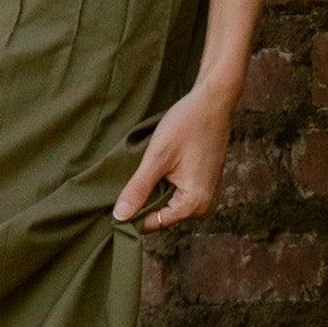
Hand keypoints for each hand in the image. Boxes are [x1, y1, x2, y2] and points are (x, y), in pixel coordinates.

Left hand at [113, 82, 235, 230]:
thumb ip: (138, 189)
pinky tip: (162, 170)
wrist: (213, 103)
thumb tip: (120, 217)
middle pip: (162, 217)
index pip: (153, 224)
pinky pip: (179, 197)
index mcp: (194, 204)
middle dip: (145, 202)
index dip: (132, 215)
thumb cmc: (187, 125)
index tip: (114, 203)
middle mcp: (205, 207)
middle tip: (132, 179)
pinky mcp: (206, 188)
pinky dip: (167, 187)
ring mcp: (208, 198)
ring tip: (149, 171)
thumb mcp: (157, 157)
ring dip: (155, 193)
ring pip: (169, 207)